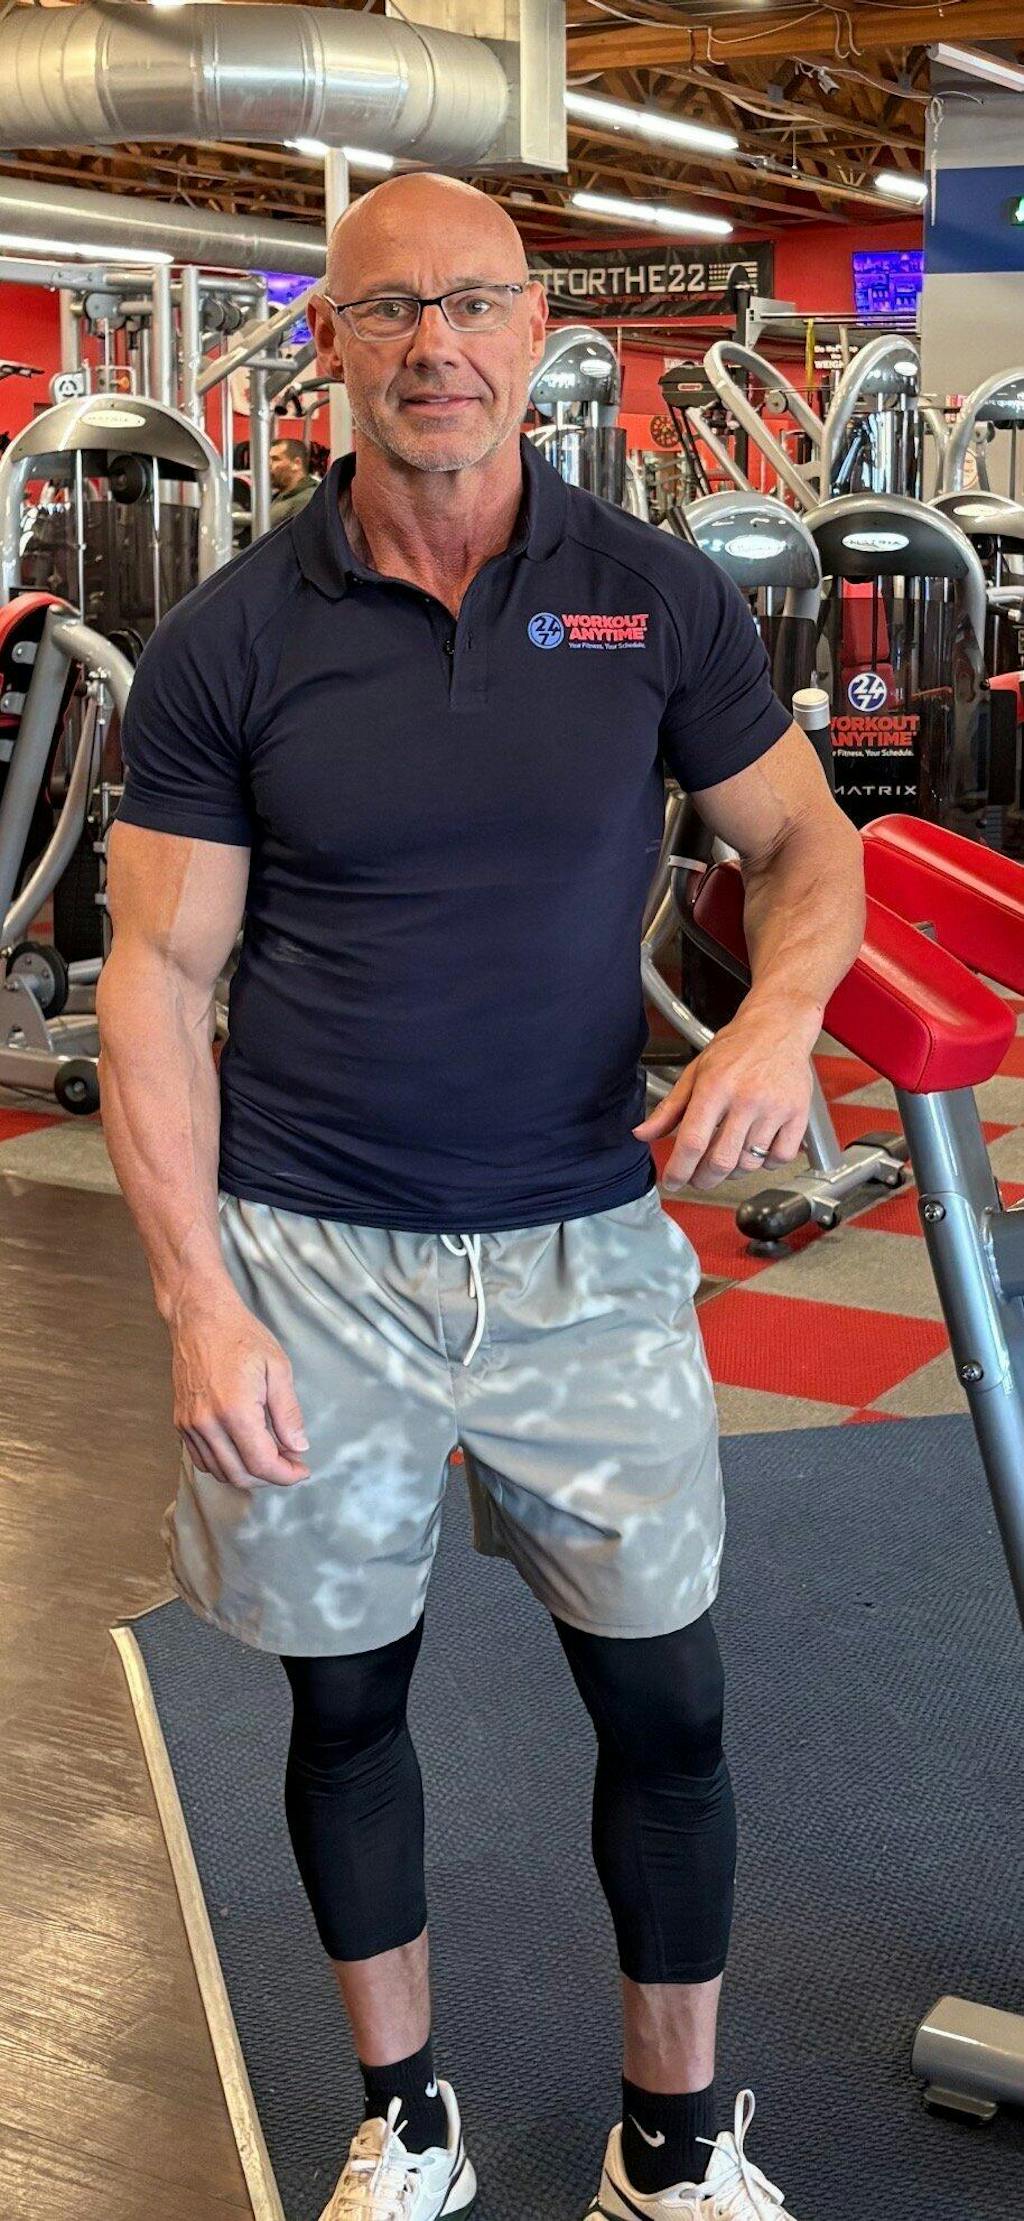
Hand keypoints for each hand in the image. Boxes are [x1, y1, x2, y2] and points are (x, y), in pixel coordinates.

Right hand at [169, 1285, 310, 1489]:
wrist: (200, 1317)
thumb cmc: (240, 1336)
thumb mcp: (277, 1368)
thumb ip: (288, 1413)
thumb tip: (298, 1447)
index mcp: (235, 1411)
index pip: (262, 1463)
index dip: (286, 1475)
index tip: (302, 1470)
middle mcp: (208, 1424)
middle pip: (240, 1475)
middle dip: (270, 1477)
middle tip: (291, 1463)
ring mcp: (190, 1425)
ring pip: (220, 1472)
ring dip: (248, 1473)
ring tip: (270, 1456)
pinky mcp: (181, 1422)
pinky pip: (202, 1460)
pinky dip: (226, 1465)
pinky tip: (243, 1450)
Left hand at [634, 1005, 813, 1192]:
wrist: (778, 1026)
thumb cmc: (736, 1048)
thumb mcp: (695, 1072)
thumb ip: (669, 1108)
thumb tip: (642, 1134)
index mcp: (715, 1087)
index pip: (693, 1141)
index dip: (679, 1170)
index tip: (672, 1181)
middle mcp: (746, 1099)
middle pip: (721, 1161)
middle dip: (704, 1179)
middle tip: (697, 1179)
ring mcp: (775, 1108)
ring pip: (750, 1164)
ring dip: (733, 1172)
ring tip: (727, 1159)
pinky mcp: (798, 1114)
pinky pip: (779, 1158)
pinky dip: (766, 1164)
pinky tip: (757, 1151)